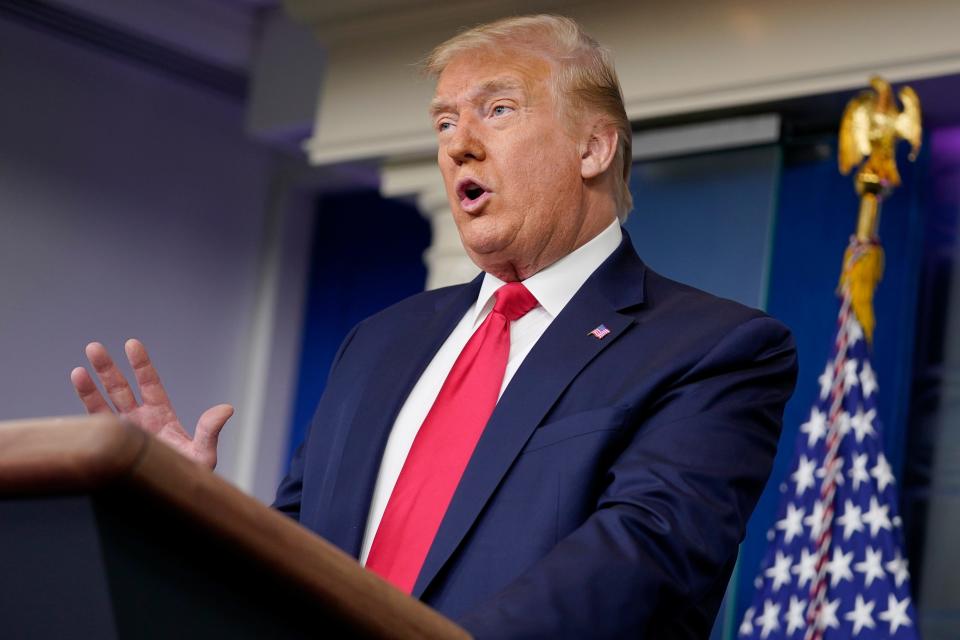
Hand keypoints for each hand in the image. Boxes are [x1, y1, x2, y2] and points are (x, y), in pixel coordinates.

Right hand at [70, 339, 232, 469]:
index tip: (132, 344)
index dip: (141, 365)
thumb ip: (210, 431)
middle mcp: (140, 421)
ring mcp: (123, 434)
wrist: (172, 504)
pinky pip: (95, 428)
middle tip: (94, 347)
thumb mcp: (203, 454)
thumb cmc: (190, 480)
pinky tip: (76, 397)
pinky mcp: (111, 449)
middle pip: (121, 389)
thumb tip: (226, 408)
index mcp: (162, 417)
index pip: (150, 385)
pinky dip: (84, 413)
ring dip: (91, 387)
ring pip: (103, 405)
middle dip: (108, 370)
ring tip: (80, 367)